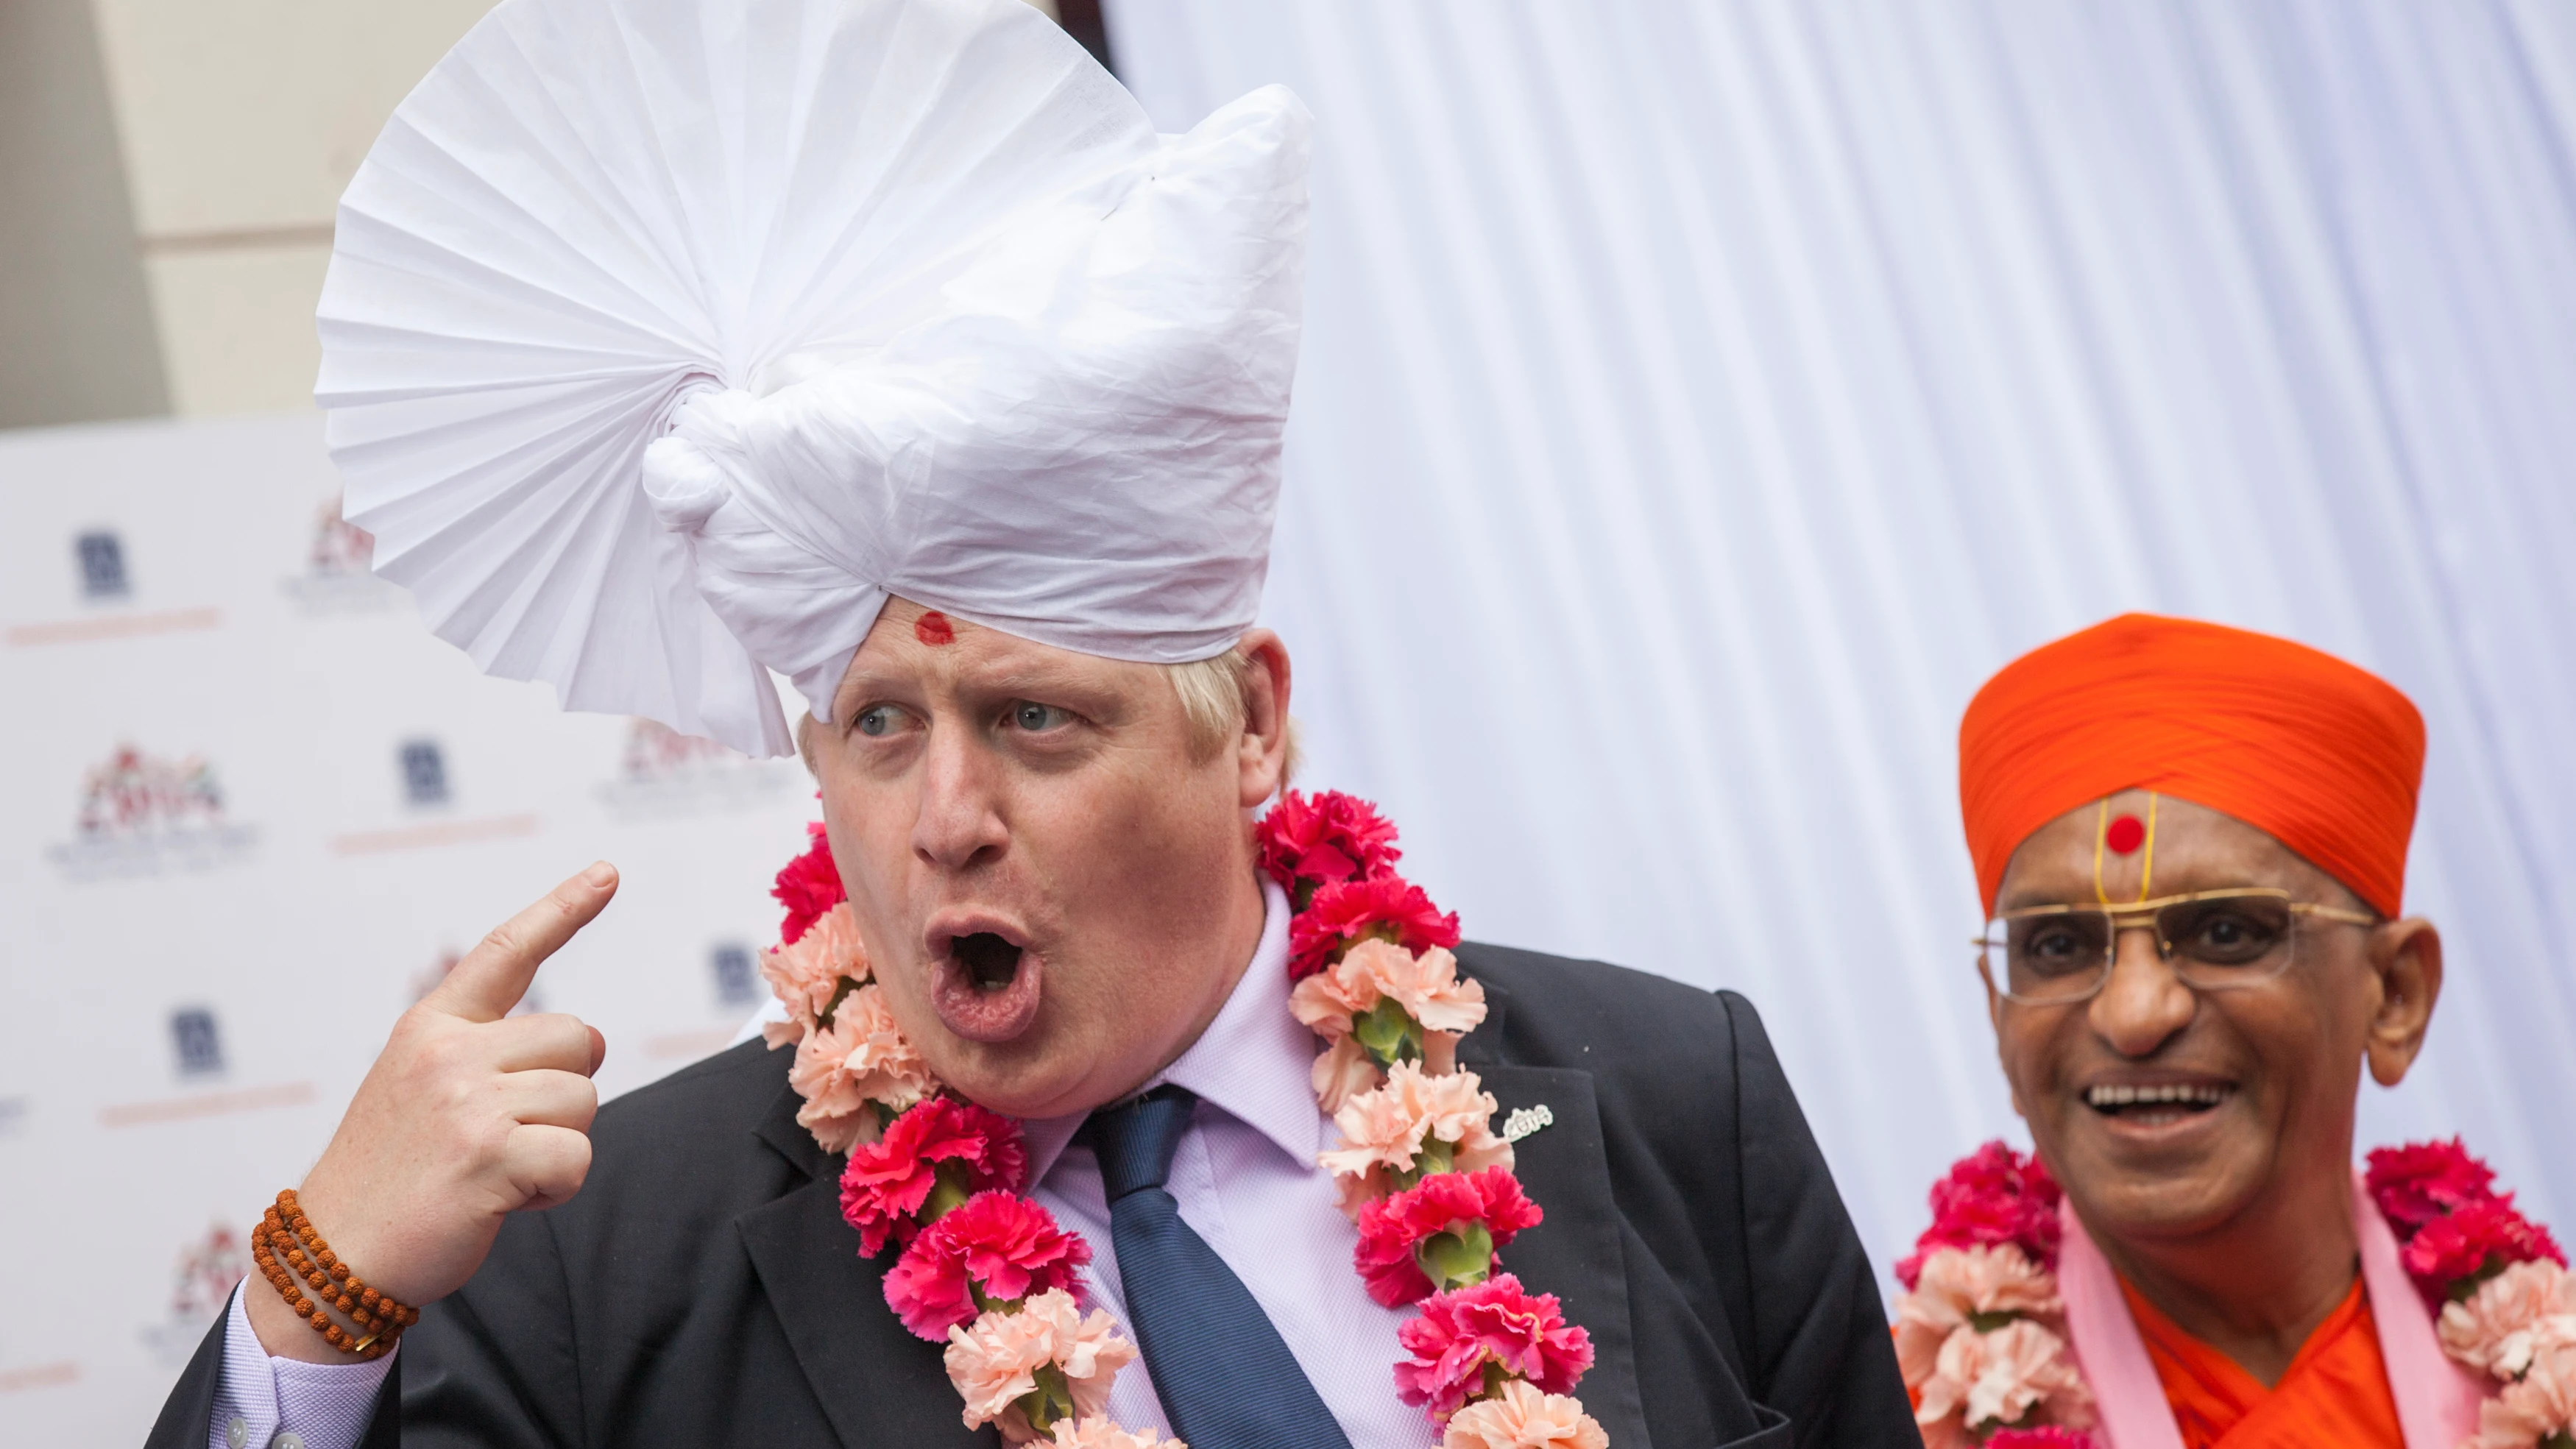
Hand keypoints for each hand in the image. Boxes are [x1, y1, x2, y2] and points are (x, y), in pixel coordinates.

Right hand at [245, 864, 617, 1360]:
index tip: (608, 873)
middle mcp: (449, 1052)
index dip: (564, 908)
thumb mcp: (420, 1091)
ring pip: (584, 1100)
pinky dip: (554, 1189)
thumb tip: (585, 1042)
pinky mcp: (489, 1153)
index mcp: (430, 1027)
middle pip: (578, 1039)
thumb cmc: (390, 1179)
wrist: (331, 1257)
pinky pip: (577, 1158)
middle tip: (504, 1137)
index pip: (507, 951)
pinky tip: (500, 1201)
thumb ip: (487, 1056)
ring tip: (491, 1172)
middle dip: (564, 1092)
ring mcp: (468, 1100)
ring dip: (556, 1145)